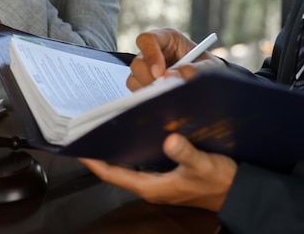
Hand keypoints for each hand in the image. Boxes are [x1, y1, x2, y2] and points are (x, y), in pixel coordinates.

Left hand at [79, 133, 236, 211]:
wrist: (241, 192)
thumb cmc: (221, 183)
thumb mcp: (204, 165)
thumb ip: (186, 154)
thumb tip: (170, 139)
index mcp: (151, 186)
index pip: (112, 174)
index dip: (93, 161)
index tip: (78, 148)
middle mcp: (151, 185)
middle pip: (117, 168)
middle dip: (103, 151)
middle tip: (89, 131)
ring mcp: (159, 180)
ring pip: (130, 164)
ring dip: (118, 148)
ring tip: (106, 128)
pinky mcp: (168, 174)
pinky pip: (144, 161)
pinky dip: (136, 147)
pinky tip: (136, 132)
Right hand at [127, 28, 225, 90]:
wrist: (207, 83)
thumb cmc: (207, 69)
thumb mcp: (210, 67)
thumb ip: (197, 69)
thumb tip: (175, 76)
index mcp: (166, 39)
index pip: (148, 40)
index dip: (151, 55)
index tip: (160, 73)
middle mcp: (152, 52)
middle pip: (138, 62)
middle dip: (149, 78)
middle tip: (163, 88)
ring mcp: (145, 68)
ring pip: (134, 77)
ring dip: (149, 88)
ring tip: (168, 93)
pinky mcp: (143, 82)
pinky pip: (136, 89)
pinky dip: (148, 96)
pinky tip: (163, 96)